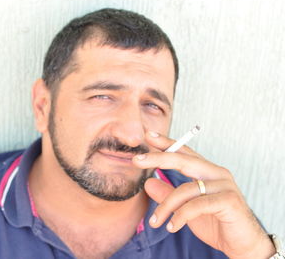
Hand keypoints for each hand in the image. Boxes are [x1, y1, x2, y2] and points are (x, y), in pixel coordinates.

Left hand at [132, 132, 275, 258]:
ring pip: (185, 189)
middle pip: (183, 160)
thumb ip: (169, 195)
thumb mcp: (186, 209)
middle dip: (157, 158)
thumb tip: (148, 183)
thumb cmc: (216, 223)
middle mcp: (217, 173)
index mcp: (207, 171)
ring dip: (165, 207)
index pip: (185, 152)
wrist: (243, 245)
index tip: (149, 135)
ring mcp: (224, 186)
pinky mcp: (229, 201)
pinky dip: (180, 217)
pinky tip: (172, 227)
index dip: (167, 143)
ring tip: (155, 222)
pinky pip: (196, 205)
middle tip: (136, 161)